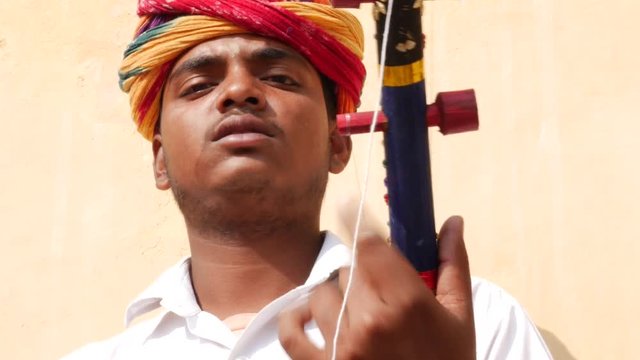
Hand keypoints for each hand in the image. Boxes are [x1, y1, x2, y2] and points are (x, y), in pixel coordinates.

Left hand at [278, 216, 474, 358]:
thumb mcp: (460, 318)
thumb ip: (452, 266)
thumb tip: (452, 221)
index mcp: (406, 304)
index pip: (370, 245)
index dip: (360, 224)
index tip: (349, 204)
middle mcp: (369, 321)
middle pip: (350, 267)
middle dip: (364, 272)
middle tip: (382, 291)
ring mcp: (341, 347)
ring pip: (323, 292)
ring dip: (338, 295)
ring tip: (359, 312)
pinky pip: (291, 331)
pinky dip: (297, 318)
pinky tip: (313, 315)